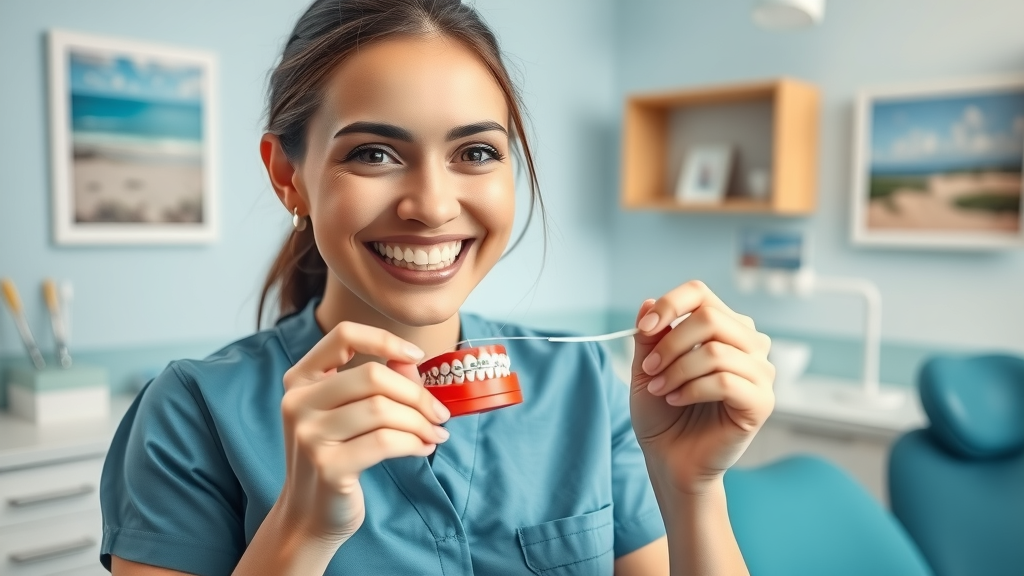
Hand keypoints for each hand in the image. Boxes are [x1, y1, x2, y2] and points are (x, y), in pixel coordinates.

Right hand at [276, 322, 450, 544]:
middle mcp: (297, 402)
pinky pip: (385, 442)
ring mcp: (309, 435)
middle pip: (372, 376)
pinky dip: (414, 443)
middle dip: (416, 394)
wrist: (311, 514)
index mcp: (300, 379)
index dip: (384, 339)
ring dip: (420, 422)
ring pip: (382, 409)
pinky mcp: (328, 467)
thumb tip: (413, 363)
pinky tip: (423, 448)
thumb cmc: (338, 455)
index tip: (417, 357)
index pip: (343, 335)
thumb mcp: (349, 413)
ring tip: (434, 433)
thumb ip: (377, 383)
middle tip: (439, 413)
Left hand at [629, 281, 774, 494]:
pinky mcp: (761, 402)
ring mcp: (760, 373)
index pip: (701, 294)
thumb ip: (649, 336)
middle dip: (670, 343)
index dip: (670, 305)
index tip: (643, 329)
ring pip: (715, 351)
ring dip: (677, 370)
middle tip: (650, 370)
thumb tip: (648, 303)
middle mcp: (749, 345)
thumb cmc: (662, 413)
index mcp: (724, 328)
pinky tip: (677, 400)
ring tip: (661, 389)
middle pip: (710, 317)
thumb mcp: (647, 368)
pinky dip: (692, 389)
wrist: (670, 459)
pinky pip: (725, 381)